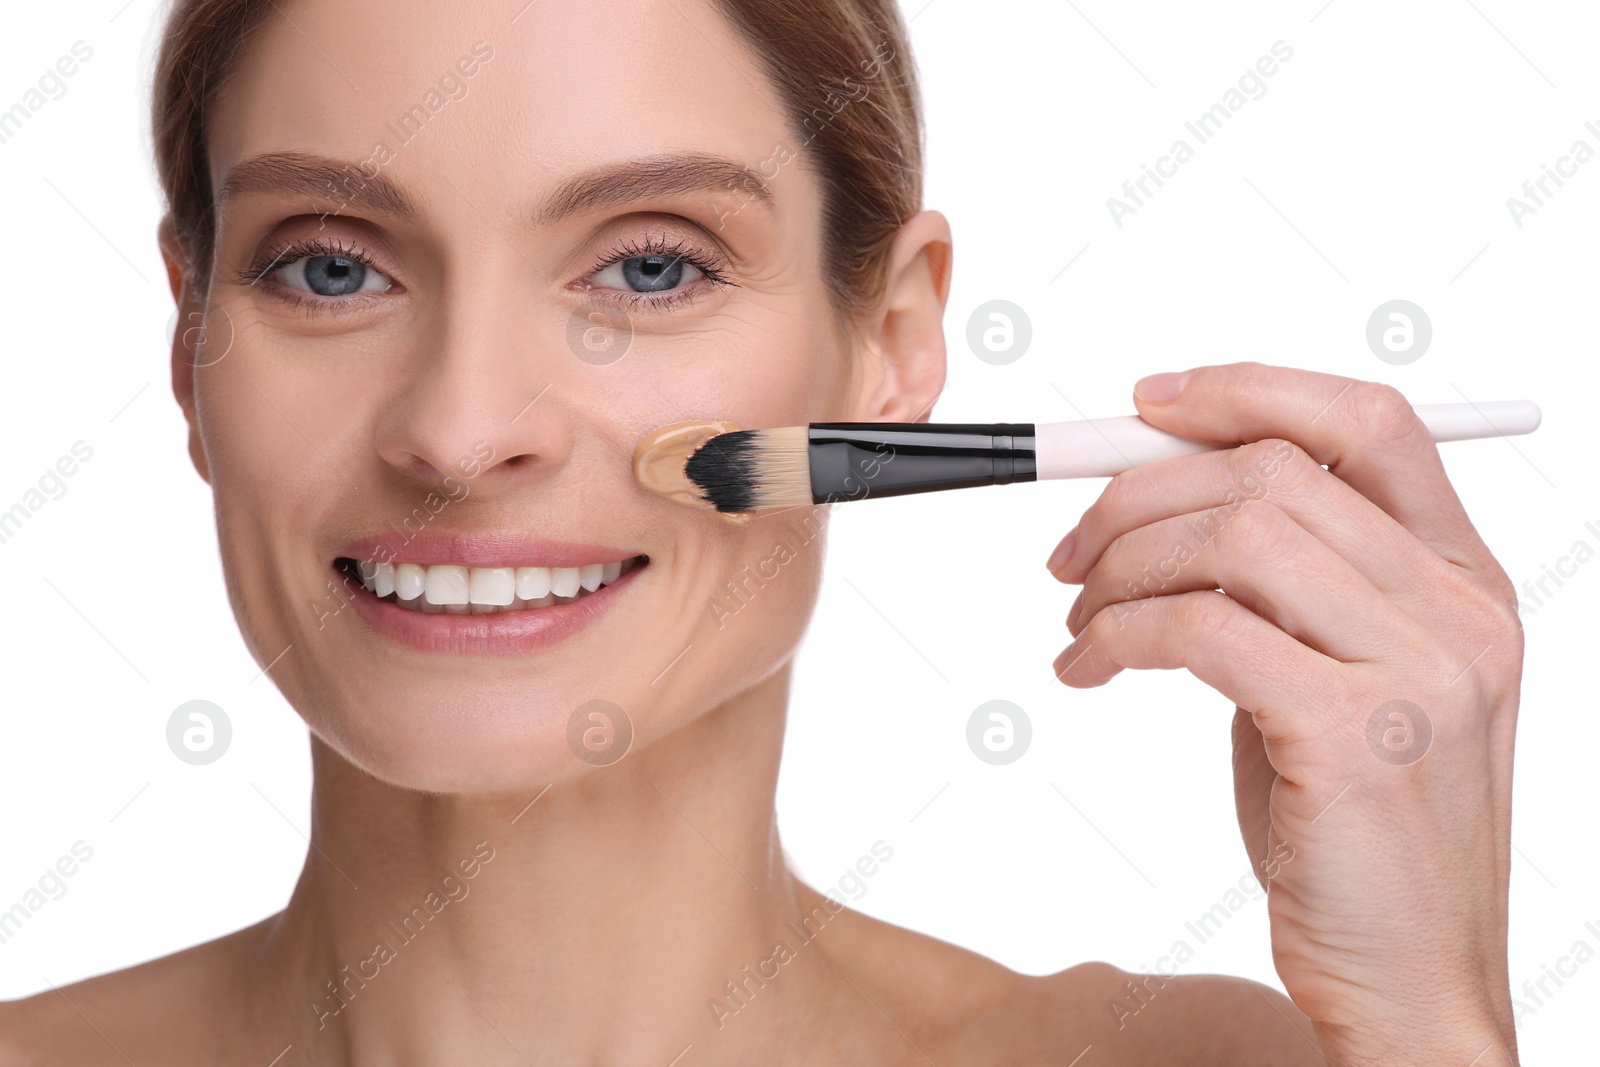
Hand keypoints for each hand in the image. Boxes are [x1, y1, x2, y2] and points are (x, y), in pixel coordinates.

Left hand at [1045, 362, 1522, 1064]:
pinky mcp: (1354, 734)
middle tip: (1069, 551)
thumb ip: (1280, 588)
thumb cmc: (1354, 832)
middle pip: (1272, 469)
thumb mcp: (1333, 680)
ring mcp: (1419, 670)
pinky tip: (1086, 671)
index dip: (1247, 389)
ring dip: (1119, 565)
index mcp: (1464, 578)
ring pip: (1232, 536)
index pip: (1368, 420)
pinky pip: (1199, 629)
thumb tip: (1158, 502)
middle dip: (1137, 492)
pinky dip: (1117, 635)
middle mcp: (1459, 609)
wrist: (1408, 981)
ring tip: (1076, 619)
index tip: (1144, 406)